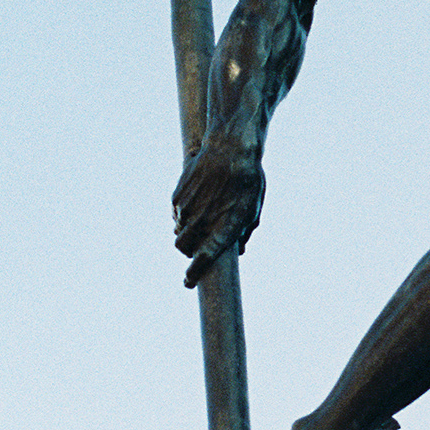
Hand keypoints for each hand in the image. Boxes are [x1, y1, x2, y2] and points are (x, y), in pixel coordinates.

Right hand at [174, 136, 265, 283]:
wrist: (231, 148)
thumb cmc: (248, 180)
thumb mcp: (253, 209)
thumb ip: (244, 232)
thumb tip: (239, 250)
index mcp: (224, 228)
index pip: (203, 259)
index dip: (193, 274)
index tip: (188, 281)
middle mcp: (203, 221)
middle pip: (182, 247)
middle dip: (187, 251)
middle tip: (196, 246)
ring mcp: (188, 208)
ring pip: (178, 230)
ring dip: (185, 231)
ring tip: (200, 218)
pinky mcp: (178, 195)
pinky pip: (176, 213)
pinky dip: (183, 213)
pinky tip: (196, 201)